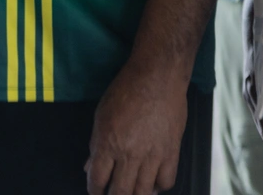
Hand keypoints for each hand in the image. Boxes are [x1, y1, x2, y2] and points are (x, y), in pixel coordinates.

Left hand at [86, 62, 188, 194]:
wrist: (157, 78)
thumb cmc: (126, 90)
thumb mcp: (101, 115)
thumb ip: (96, 143)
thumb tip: (90, 166)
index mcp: (107, 143)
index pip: (97, 179)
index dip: (94, 190)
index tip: (95, 191)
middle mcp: (129, 154)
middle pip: (121, 192)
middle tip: (112, 194)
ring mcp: (152, 156)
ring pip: (144, 192)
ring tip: (130, 191)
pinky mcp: (172, 153)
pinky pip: (166, 181)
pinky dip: (158, 186)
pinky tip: (152, 182)